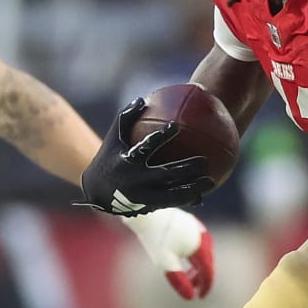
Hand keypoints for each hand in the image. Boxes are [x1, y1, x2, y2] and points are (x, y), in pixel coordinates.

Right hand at [79, 99, 216, 216]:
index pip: (146, 147)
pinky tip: (201, 195)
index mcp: (128, 161)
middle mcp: (135, 181)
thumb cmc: (109, 158)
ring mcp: (142, 197)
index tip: (176, 126)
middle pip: (164, 175)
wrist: (96, 192)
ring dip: (192, 189)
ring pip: (171, 194)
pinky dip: (185, 200)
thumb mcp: (113, 139)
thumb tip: (143, 99)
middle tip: (204, 161)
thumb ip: (127, 118)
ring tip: (211, 182)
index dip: (161, 137)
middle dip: (185, 169)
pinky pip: (170, 204)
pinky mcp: (147, 207)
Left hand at [125, 208, 215, 299]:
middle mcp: (204, 237)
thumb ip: (179, 280)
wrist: (147, 212)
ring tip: (186, 274)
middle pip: (207, 263)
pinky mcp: (192, 224)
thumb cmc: (155, 238)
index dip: (205, 287)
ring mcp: (199, 229)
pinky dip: (194, 255)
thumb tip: (191, 297)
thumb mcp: (165, 262)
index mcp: (201, 247)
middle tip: (191, 287)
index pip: (208, 272)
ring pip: (203, 253)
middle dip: (200, 277)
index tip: (200, 297)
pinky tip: (183, 258)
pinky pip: (199, 244)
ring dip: (197, 266)